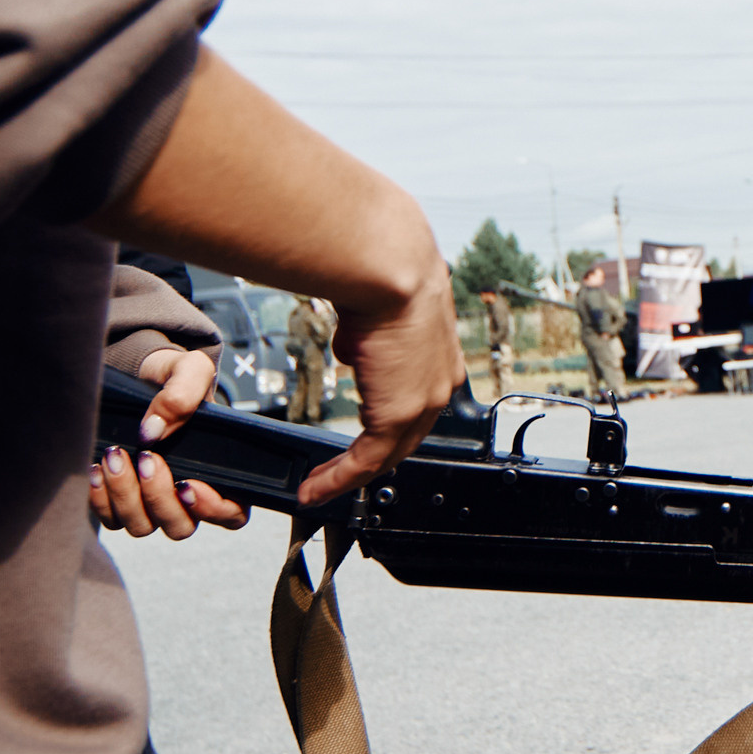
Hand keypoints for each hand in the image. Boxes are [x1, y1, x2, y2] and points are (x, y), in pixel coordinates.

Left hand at [89, 347, 248, 538]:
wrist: (138, 375)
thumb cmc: (175, 378)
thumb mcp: (190, 370)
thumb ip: (184, 392)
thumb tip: (154, 431)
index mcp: (217, 472)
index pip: (231, 514)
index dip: (213, 509)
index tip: (188, 483)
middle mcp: (185, 496)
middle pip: (180, 526)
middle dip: (159, 497)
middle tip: (147, 457)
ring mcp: (151, 503)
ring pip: (142, 526)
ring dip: (126, 496)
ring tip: (115, 455)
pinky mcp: (119, 501)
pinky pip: (110, 518)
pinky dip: (101, 498)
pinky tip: (97, 466)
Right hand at [298, 259, 464, 506]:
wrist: (389, 266)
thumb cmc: (383, 270)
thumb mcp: (374, 311)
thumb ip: (366, 338)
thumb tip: (352, 346)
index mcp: (438, 358)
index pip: (414, 406)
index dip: (387, 428)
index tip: (361, 439)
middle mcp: (438, 384)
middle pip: (403, 440)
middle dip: (367, 462)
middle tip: (335, 474)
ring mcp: (422, 402)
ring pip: (384, 456)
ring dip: (346, 476)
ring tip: (317, 486)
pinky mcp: (397, 414)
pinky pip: (364, 461)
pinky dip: (336, 479)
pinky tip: (314, 487)